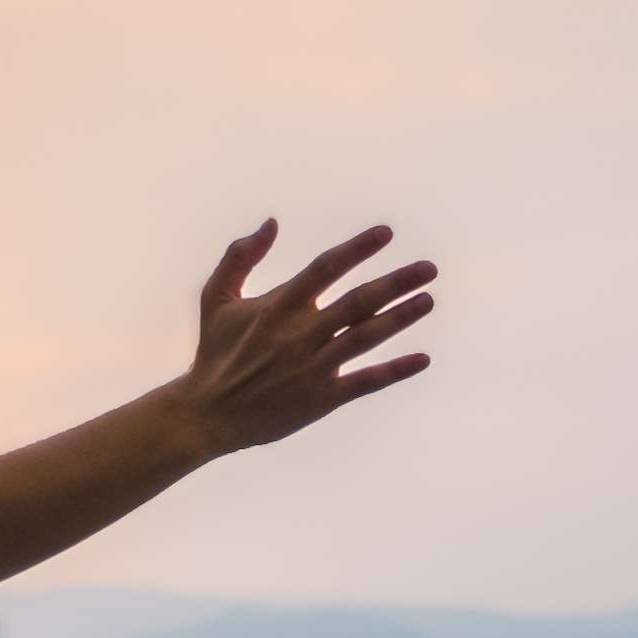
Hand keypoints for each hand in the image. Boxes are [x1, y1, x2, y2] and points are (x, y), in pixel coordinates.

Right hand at [169, 219, 435, 456]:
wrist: (208, 415)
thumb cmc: (215, 352)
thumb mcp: (217, 298)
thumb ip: (240, 256)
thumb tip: (271, 222)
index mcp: (279, 306)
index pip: (326, 268)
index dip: (358, 249)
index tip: (386, 233)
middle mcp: (301, 334)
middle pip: (358, 302)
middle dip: (396, 283)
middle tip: (429, 268)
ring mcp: (314, 368)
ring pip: (366, 338)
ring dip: (401, 318)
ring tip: (428, 300)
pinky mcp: (322, 399)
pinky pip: (365, 382)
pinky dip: (395, 371)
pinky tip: (422, 359)